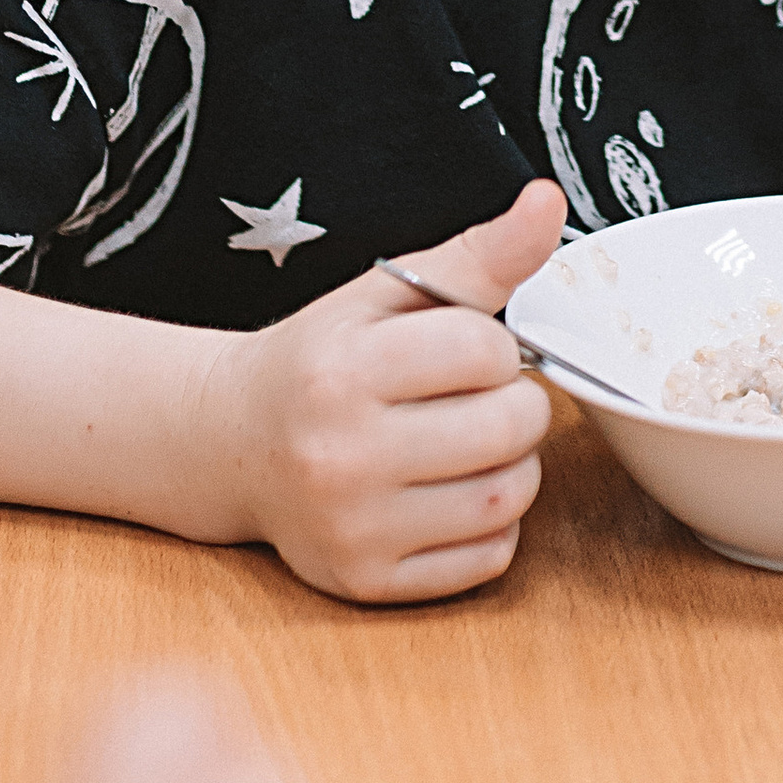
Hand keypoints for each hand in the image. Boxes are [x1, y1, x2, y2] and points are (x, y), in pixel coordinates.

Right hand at [211, 185, 567, 602]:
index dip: (493, 347)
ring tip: (472, 444)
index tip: (464, 352)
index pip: (485, 351)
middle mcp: (341, 455)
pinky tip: (452, 493)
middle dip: (515, 405)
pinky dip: (492, 525)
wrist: (233, 443)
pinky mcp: (368, 582)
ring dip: (513, 465)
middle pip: (508, 429)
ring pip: (507, 498)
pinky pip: (488, 560)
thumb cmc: (324, 359)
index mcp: (344, 371)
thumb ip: (478, 255)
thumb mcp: (387, 294)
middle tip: (481, 400)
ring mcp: (353, 528)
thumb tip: (549, 200)